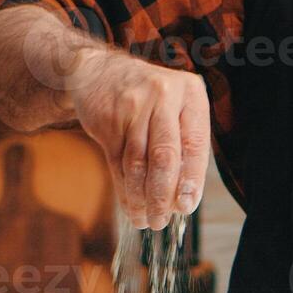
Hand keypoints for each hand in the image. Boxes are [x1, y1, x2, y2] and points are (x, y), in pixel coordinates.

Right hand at [68, 51, 209, 229]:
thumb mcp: (174, 108)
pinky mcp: (107, 121)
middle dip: (163, 195)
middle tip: (162, 221)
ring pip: (138, 164)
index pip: (195, 144)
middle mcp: (163, 96)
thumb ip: (185, 145)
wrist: (97, 71)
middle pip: (164, 157)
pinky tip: (130, 207)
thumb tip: (185, 200)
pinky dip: (124, 190)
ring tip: (146, 220)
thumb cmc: (148, 99)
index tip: (187, 207)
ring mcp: (133, 107)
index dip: (191, 180)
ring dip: (142, 198)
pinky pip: (117, 164)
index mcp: (190, 93)